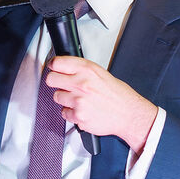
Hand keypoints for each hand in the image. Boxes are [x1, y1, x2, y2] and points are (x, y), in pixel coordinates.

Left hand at [44, 56, 158, 151]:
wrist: (128, 114)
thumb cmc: (118, 95)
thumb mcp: (101, 74)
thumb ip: (82, 71)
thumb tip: (65, 69)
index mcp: (87, 69)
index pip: (58, 62)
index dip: (53, 66)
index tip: (53, 68)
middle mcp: (81, 83)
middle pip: (51, 79)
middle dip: (55, 82)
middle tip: (63, 85)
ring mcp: (79, 100)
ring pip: (57, 97)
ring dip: (65, 99)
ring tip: (79, 100)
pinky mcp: (78, 115)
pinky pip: (64, 113)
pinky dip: (71, 113)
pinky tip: (82, 110)